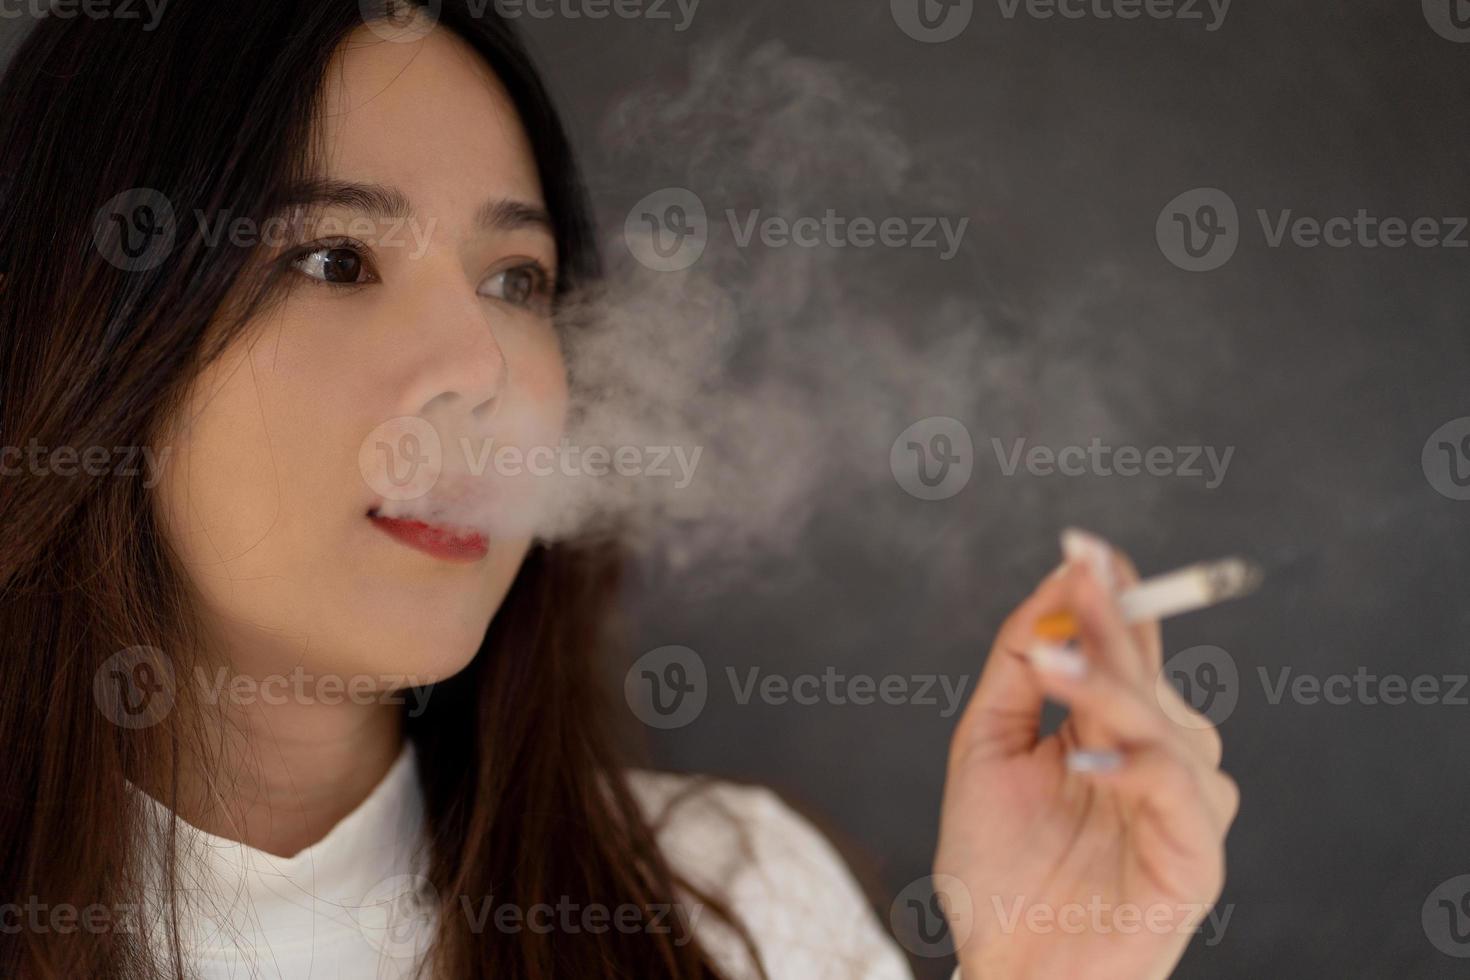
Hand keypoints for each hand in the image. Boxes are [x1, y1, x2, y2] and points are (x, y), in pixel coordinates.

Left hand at [932, 530, 1238, 979]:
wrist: (1007, 966)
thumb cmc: (998, 865)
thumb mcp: (986, 746)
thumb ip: (1018, 666)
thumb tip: (1054, 586)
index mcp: (1112, 724)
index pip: (1126, 642)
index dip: (1113, 591)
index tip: (1083, 543)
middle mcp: (1158, 753)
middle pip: (1144, 671)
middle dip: (1111, 621)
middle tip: (1083, 573)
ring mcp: (1183, 802)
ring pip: (1162, 722)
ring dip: (1109, 688)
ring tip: (1053, 662)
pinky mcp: (1198, 855)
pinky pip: (1177, 796)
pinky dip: (1134, 771)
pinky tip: (1082, 762)